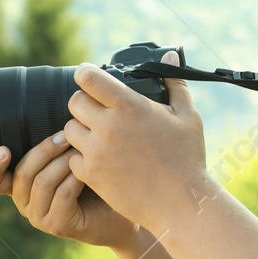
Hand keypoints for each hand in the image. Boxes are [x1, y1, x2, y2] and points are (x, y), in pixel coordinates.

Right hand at [0, 133, 139, 249]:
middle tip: (66, 134)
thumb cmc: (95, 177)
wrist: (121, 208)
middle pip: (22, 172)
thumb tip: (45, 109)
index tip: (3, 149)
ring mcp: (39, 216)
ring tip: (81, 148)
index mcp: (20, 185)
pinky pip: (62, 194)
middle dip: (44, 150)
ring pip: (42, 182)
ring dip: (63, 161)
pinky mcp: (58, 224)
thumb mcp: (68, 156)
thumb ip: (52, 144)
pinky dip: (75, 176)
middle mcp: (24, 202)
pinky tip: (88, 168)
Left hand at [63, 50, 214, 235]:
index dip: (86, 73)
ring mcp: (96, 151)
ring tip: (99, 136)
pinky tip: (99, 159)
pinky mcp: (90, 174)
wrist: (180, 203)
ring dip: (81, 130)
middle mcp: (108, 126)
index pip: (89, 78)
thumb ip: (174, 82)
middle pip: (74, 101)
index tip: (89, 77)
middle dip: (84, 103)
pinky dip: (81, 157)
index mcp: (129, 106)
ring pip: (69, 129)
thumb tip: (169, 55)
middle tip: (98, 110)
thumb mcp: (188, 116)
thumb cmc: (187, 158)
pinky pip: (72, 157)